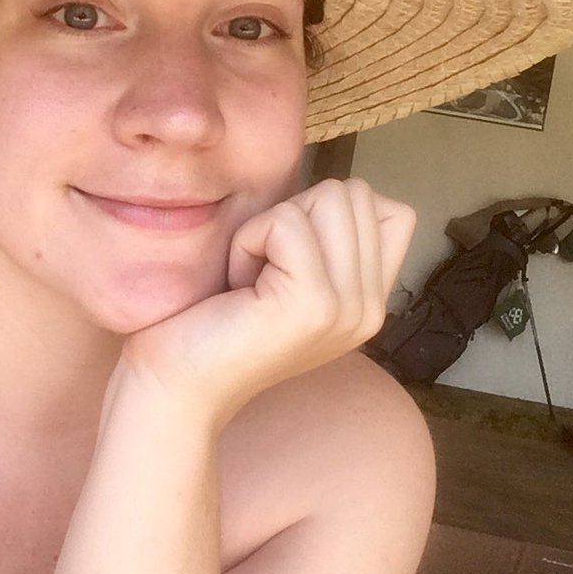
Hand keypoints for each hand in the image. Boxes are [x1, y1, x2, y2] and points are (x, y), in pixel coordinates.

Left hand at [118, 178, 415, 429]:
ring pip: (329, 198)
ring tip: (250, 279)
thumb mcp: (290, 275)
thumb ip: (328, 241)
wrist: (176, 384)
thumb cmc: (217, 320)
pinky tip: (236, 286)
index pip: (396, 211)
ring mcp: (347, 309)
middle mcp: (371, 310)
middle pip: (356, 195)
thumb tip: (344, 188)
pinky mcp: (312, 303)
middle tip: (262, 271)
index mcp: (371, 302)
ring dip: (271, 226)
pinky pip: (286, 221)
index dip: (331, 210)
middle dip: (294, 214)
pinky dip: (248, 240)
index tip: (288, 256)